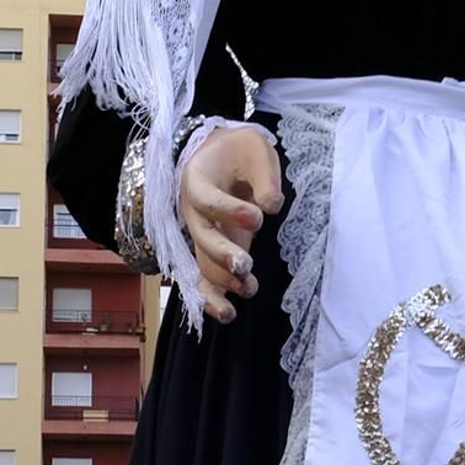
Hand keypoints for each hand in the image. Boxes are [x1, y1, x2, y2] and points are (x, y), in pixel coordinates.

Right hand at [178, 123, 283, 324]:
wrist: (221, 156)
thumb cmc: (239, 151)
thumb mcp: (256, 149)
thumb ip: (264, 176)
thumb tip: (272, 206)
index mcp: (197, 181)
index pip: (207, 199)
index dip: (229, 211)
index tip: (258, 216)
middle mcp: (192, 212)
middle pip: (201, 238)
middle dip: (222, 254)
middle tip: (245, 265)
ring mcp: (200, 235)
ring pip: (201, 264)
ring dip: (222, 281)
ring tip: (249, 289)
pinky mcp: (211, 251)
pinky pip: (203, 278)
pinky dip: (212, 298)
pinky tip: (228, 314)